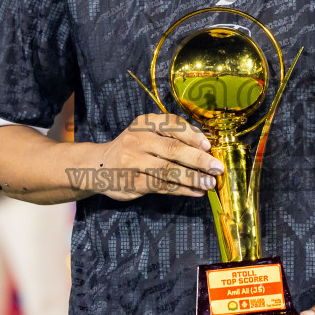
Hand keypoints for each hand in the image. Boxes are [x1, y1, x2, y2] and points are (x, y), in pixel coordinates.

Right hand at [90, 113, 223, 200]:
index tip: (208, 145)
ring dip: (192, 178)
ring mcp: (133, 162)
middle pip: (173, 149)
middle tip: (217, 168)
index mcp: (144, 123)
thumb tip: (207, 146)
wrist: (98, 165)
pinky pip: (162, 186)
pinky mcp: (133, 182)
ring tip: (209, 183)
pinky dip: (181, 190)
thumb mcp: (146, 133)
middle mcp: (138, 140)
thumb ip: (171, 136)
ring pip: (168, 171)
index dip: (192, 135)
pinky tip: (196, 191)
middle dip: (198, 159)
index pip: (171, 124)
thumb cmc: (132, 148)